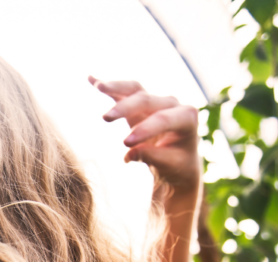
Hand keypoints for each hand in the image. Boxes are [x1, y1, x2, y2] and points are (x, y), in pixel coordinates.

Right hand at [89, 76, 201, 195]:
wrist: (177, 160)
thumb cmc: (177, 164)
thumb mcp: (170, 166)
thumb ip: (153, 157)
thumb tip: (129, 154)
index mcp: (187, 117)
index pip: (163, 119)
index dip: (144, 129)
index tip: (125, 144)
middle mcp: (172, 104)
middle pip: (146, 100)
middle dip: (126, 108)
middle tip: (105, 118)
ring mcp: (156, 100)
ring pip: (135, 89)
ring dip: (116, 87)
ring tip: (98, 87)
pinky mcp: (140, 102)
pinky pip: (124, 91)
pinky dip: (109, 87)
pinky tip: (91, 79)